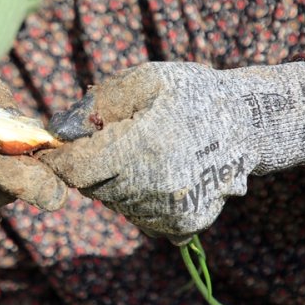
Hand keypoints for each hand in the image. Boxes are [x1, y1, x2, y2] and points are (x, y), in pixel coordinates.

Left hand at [41, 60, 304, 243]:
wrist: (248, 123)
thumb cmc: (190, 94)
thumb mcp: (145, 80)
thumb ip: (98, 103)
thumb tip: (59, 129)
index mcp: (144, 147)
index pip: (77, 169)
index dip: (61, 159)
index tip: (56, 148)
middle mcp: (157, 187)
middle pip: (93, 188)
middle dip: (90, 166)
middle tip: (109, 141)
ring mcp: (173, 211)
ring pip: (115, 203)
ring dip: (115, 182)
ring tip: (142, 153)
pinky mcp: (185, 224)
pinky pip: (141, 216)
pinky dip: (140, 198)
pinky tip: (159, 173)